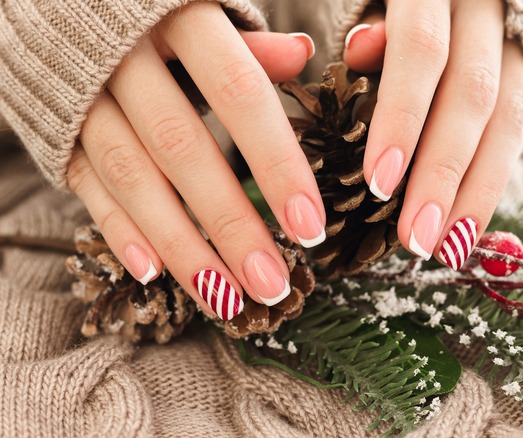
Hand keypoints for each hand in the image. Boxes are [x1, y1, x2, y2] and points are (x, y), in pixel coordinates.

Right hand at [66, 3, 324, 319]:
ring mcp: (84, 96)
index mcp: (180, 19)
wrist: (53, 0)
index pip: (240, 94)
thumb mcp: (203, 11)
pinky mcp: (57, 129)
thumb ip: (247, 43)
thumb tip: (300, 55)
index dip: (276, 163)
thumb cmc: (155, 12)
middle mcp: (126, 58)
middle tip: (272, 285)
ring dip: (181, 245)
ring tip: (224, 298)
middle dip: (231, 224)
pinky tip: (154, 273)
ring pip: (134, 177)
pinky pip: (88, 184)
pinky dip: (121, 230)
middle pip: (184, 149)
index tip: (309, 228)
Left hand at [343, 0, 522, 269]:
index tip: (379, 182)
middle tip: (414, 238)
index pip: (422, 49)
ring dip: (475, 192)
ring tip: (446, 246)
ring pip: (508, 121)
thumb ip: (376, 26)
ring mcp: (521, 43)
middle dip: (442, 173)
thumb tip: (359, 51)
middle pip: (472, 96)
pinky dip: (491, 183)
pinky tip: (468, 225)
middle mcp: (490, 11)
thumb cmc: (409, 1)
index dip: (403, 116)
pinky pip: (520, 132)